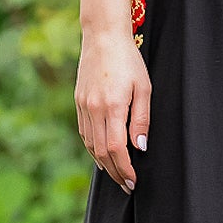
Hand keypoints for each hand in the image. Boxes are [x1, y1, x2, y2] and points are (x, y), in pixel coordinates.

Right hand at [75, 28, 150, 191]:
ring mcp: (83, 106)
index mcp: (113, 106)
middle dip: (115, 172)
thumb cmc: (128, 61)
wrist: (103, 37)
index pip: (117, 149)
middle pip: (102, 152)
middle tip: (126, 185)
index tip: (133, 181)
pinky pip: (84, 133)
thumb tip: (140, 146)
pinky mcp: (78, 102)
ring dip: (103, 164)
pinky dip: (93, 148)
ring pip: (91, 145)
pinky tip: (102, 155)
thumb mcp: (144, 88)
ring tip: (116, 175)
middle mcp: (94, 109)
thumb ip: (142, 119)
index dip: (125, 169)